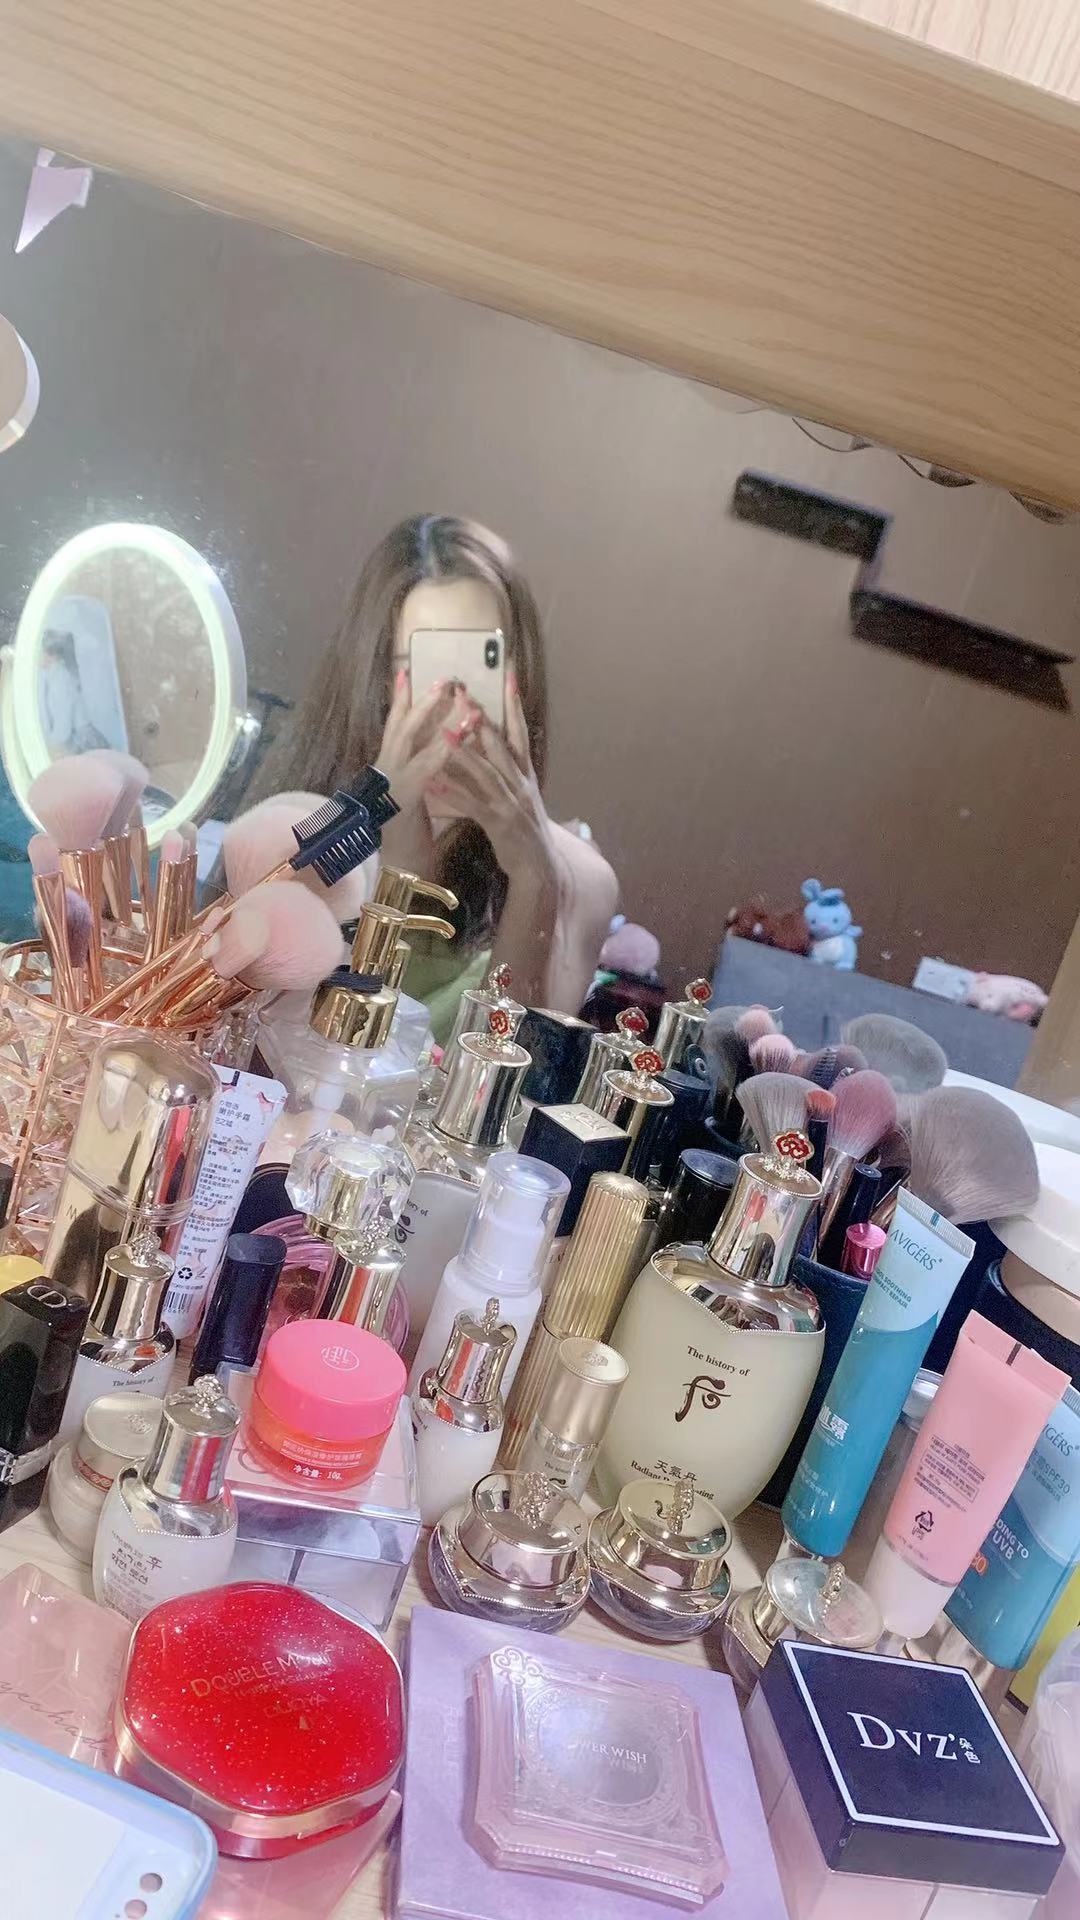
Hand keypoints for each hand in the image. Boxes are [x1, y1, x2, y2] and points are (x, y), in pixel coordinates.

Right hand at [375, 670, 457, 872]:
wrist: (398, 870)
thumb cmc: (408, 835)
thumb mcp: (412, 795)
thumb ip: (418, 771)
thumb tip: (432, 747)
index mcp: (387, 768)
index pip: (394, 726)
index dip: (399, 700)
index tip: (406, 672)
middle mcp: (384, 771)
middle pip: (401, 727)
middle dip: (422, 701)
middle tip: (443, 678)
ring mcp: (389, 785)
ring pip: (411, 744)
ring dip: (437, 722)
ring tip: (460, 703)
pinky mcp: (401, 802)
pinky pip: (422, 773)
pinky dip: (437, 755)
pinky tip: (453, 743)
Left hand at [428, 678, 553, 882]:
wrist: (540, 867)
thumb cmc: (524, 828)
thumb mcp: (520, 794)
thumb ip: (505, 768)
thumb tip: (489, 741)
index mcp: (525, 773)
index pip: (520, 730)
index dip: (514, 702)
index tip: (508, 672)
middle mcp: (520, 782)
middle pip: (501, 745)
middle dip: (482, 720)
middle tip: (463, 694)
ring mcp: (511, 803)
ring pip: (487, 773)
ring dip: (465, 754)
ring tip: (444, 734)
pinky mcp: (499, 824)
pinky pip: (473, 806)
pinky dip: (455, 794)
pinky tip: (436, 784)